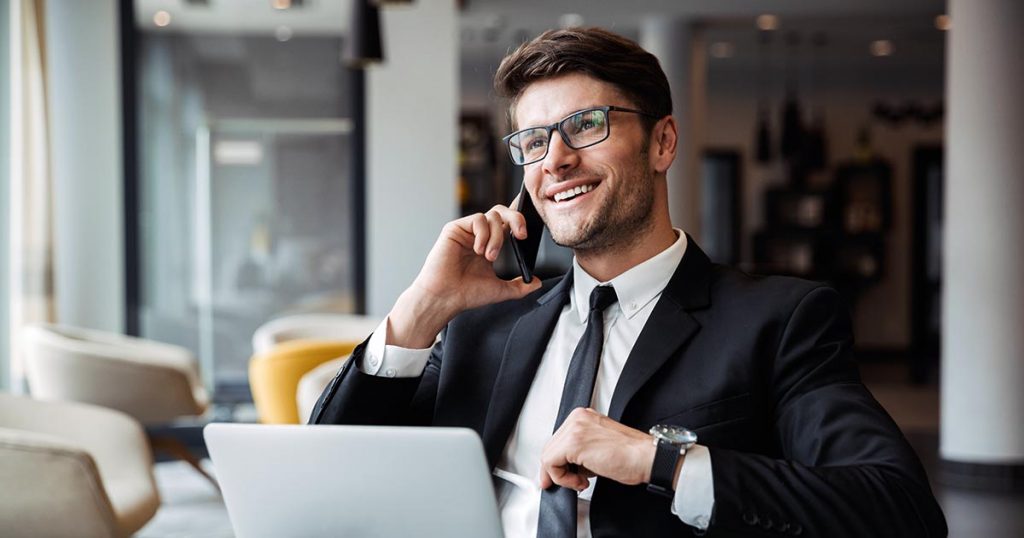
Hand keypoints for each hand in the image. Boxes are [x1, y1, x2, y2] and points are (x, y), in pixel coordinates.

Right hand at [388, 203, 542, 347]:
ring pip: (492, 215)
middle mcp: (479, 235)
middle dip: (517, 219)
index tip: (529, 223)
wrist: (446, 298)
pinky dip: (483, 234)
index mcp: (490, 245)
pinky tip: (478, 250)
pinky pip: (478, 219)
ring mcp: (467, 231)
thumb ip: (520, 286)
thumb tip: (536, 283)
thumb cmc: (466, 294)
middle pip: (502, 212)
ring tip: (489, 257)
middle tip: (521, 236)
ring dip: (497, 237)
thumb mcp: (501, 290)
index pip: (506, 224)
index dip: (518, 217)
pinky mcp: (455, 228)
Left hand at [539, 408, 656, 490]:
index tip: (560, 476)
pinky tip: (581, 481)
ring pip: (548, 456)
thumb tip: (564, 466)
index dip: (557, 462)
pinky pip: (551, 464)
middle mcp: (577, 418)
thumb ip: (579, 451)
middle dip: (557, 470)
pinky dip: (563, 478)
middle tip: (572, 483)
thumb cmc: (631, 455)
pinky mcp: (574, 443)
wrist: (646, 457)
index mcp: (583, 416)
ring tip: (581, 481)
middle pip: (550, 447)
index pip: (558, 440)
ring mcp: (575, 428)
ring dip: (562, 476)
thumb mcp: (599, 446)